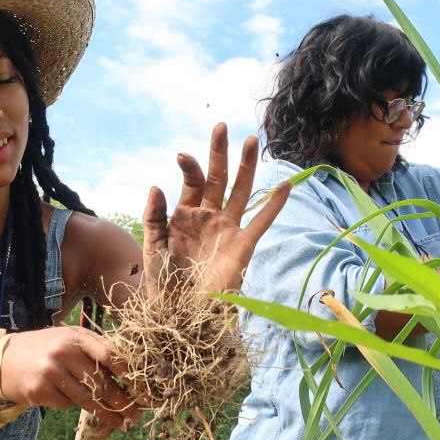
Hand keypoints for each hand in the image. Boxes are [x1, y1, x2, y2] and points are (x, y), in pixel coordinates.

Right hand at [0, 326, 138, 430]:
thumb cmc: (40, 349)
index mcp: (75, 336)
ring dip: (108, 415)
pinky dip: (71, 406)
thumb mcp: (65, 339)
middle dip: (123, 401)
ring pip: (87, 400)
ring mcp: (51, 372)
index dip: (130, 374)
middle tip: (138, 414)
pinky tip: (65, 400)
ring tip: (122, 425)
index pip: (110, 355)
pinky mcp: (39, 391)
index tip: (145, 389)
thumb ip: (91, 351)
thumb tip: (126, 374)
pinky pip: (66, 405)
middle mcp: (64, 352)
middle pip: (102, 382)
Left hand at [142, 123, 290, 294]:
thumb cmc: (163, 283)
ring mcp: (227, 229)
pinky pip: (262, 221)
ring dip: (247, 167)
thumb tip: (157, 184)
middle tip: (221, 126)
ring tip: (252, 140)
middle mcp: (208, 217)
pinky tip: (287, 185)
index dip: (188, 166)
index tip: (182, 155)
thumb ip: (154, 216)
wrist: (182, 313)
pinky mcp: (243, 245)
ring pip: (241, 191)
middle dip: (219, 153)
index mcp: (184, 215)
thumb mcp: (152, 247)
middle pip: (217, 178)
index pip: (191, 181)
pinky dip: (274, 204)